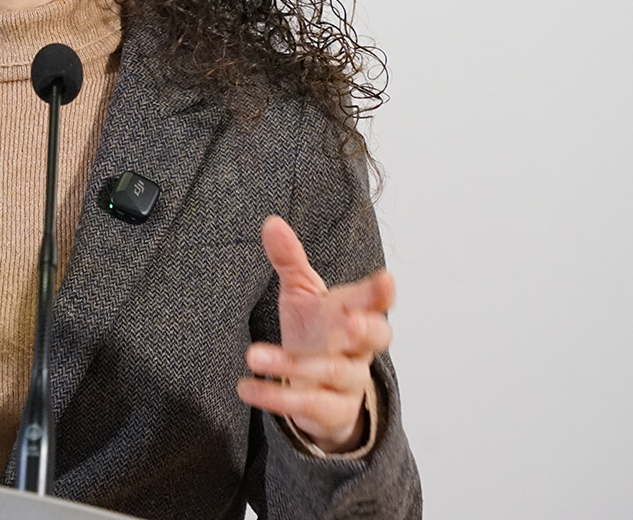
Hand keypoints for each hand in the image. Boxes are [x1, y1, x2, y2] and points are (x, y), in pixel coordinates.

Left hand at [236, 215, 394, 453]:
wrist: (318, 386)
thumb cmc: (317, 330)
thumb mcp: (302, 293)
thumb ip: (290, 260)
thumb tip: (271, 222)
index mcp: (355, 312)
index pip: (376, 301)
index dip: (381, 292)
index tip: (386, 279)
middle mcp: (359, 348)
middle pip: (377, 338)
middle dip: (366, 330)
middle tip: (351, 323)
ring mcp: (349, 381)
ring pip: (332, 372)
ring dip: (292, 364)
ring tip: (252, 354)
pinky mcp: (331, 410)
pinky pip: (306, 404)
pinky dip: (274, 398)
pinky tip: (246, 388)